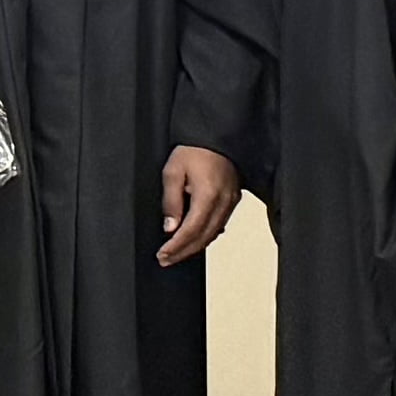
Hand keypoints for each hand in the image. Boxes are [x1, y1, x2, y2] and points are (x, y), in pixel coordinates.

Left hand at [156, 145, 240, 265]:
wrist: (217, 136)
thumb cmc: (194, 150)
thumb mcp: (172, 172)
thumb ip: (171, 201)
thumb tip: (170, 227)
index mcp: (208, 195)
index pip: (191, 230)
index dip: (176, 246)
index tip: (162, 254)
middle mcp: (224, 202)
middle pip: (204, 237)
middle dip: (184, 251)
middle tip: (166, 260)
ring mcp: (231, 201)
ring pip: (213, 233)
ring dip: (195, 246)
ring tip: (177, 253)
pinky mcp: (233, 199)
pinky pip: (220, 224)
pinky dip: (206, 235)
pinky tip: (195, 239)